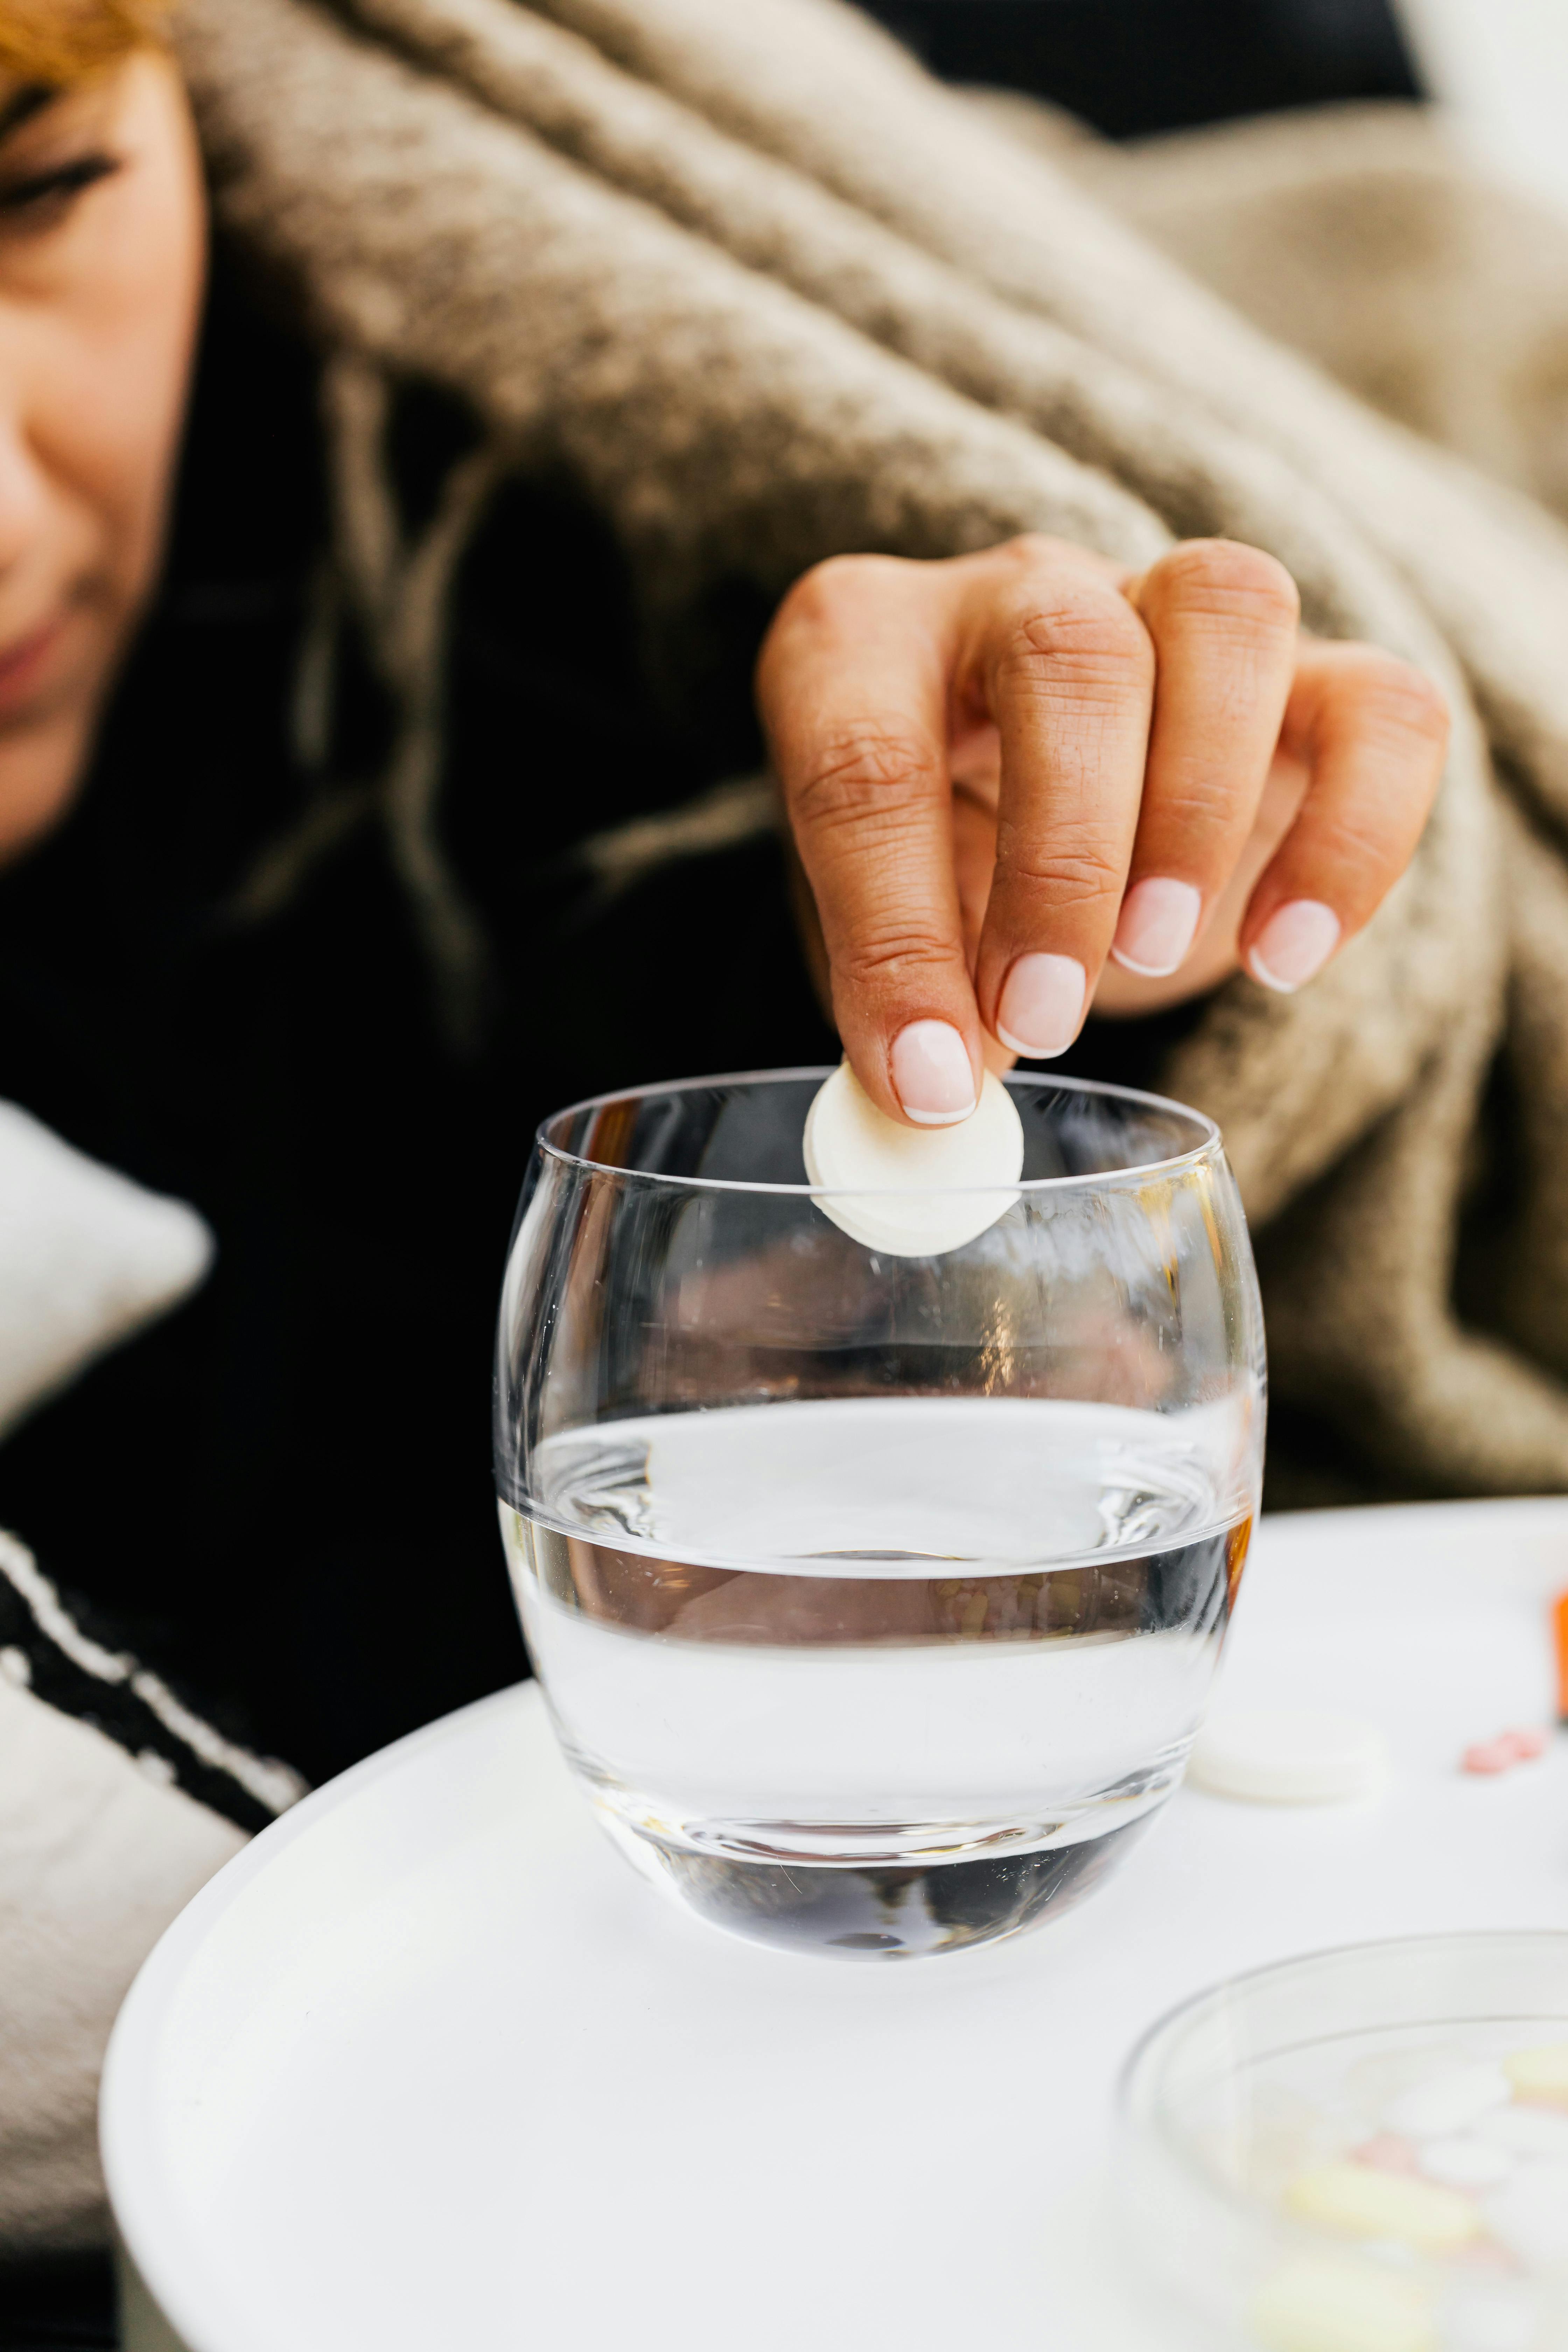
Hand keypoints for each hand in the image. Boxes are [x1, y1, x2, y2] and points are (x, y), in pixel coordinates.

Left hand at [757, 535, 1448, 1125]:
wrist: (1054, 828)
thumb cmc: (941, 870)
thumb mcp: (884, 932)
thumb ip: (897, 1003)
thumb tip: (939, 1100)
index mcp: (866, 644)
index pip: (867, 762)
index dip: (895, 935)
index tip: (933, 1080)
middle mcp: (1020, 590)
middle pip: (1068, 655)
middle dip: (1062, 859)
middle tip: (1043, 1023)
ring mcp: (1172, 604)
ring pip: (1226, 615)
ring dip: (1197, 806)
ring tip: (1153, 953)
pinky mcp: (1315, 672)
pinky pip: (1380, 708)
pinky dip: (1351, 839)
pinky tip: (1287, 957)